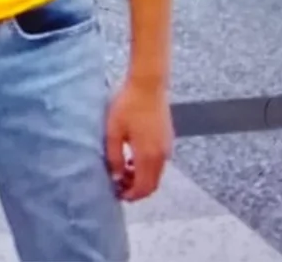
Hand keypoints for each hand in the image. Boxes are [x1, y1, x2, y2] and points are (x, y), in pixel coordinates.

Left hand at [105, 80, 172, 201]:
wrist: (148, 85)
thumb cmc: (128, 105)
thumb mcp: (113, 132)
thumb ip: (114, 157)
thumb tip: (116, 176)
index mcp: (148, 156)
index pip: (143, 188)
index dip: (131, 196)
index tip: (117, 193)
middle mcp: (162, 155)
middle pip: (152, 185)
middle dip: (136, 190)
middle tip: (119, 186)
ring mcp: (167, 147)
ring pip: (156, 174)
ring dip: (142, 178)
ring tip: (124, 171)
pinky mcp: (168, 139)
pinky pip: (159, 163)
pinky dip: (147, 168)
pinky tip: (133, 158)